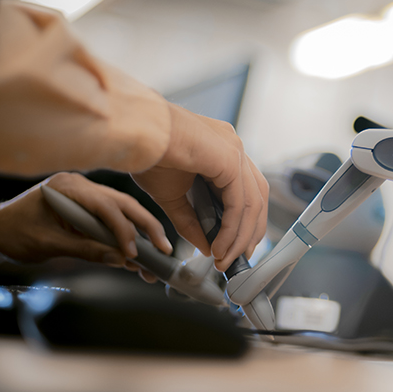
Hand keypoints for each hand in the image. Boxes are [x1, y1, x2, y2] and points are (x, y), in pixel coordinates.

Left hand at [0, 172, 171, 280]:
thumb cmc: (13, 234)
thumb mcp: (48, 245)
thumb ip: (85, 250)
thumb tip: (119, 259)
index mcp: (68, 188)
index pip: (105, 206)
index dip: (123, 230)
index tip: (133, 254)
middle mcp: (80, 185)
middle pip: (122, 204)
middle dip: (146, 227)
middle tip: (164, 249)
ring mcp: (84, 194)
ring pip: (122, 211)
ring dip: (140, 233)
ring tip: (156, 256)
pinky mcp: (86, 207)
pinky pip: (111, 220)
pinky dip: (124, 237)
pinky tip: (136, 255)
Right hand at [131, 104, 267, 271]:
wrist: (135, 133)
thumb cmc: (147, 154)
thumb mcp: (172, 196)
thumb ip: (191, 221)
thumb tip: (206, 246)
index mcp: (222, 149)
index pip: (247, 190)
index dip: (245, 222)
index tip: (235, 246)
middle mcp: (233, 147)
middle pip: (257, 196)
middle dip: (250, 231)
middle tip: (237, 257)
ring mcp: (234, 150)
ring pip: (252, 202)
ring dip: (240, 236)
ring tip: (223, 258)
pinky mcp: (230, 159)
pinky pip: (239, 202)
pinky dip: (232, 229)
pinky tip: (219, 246)